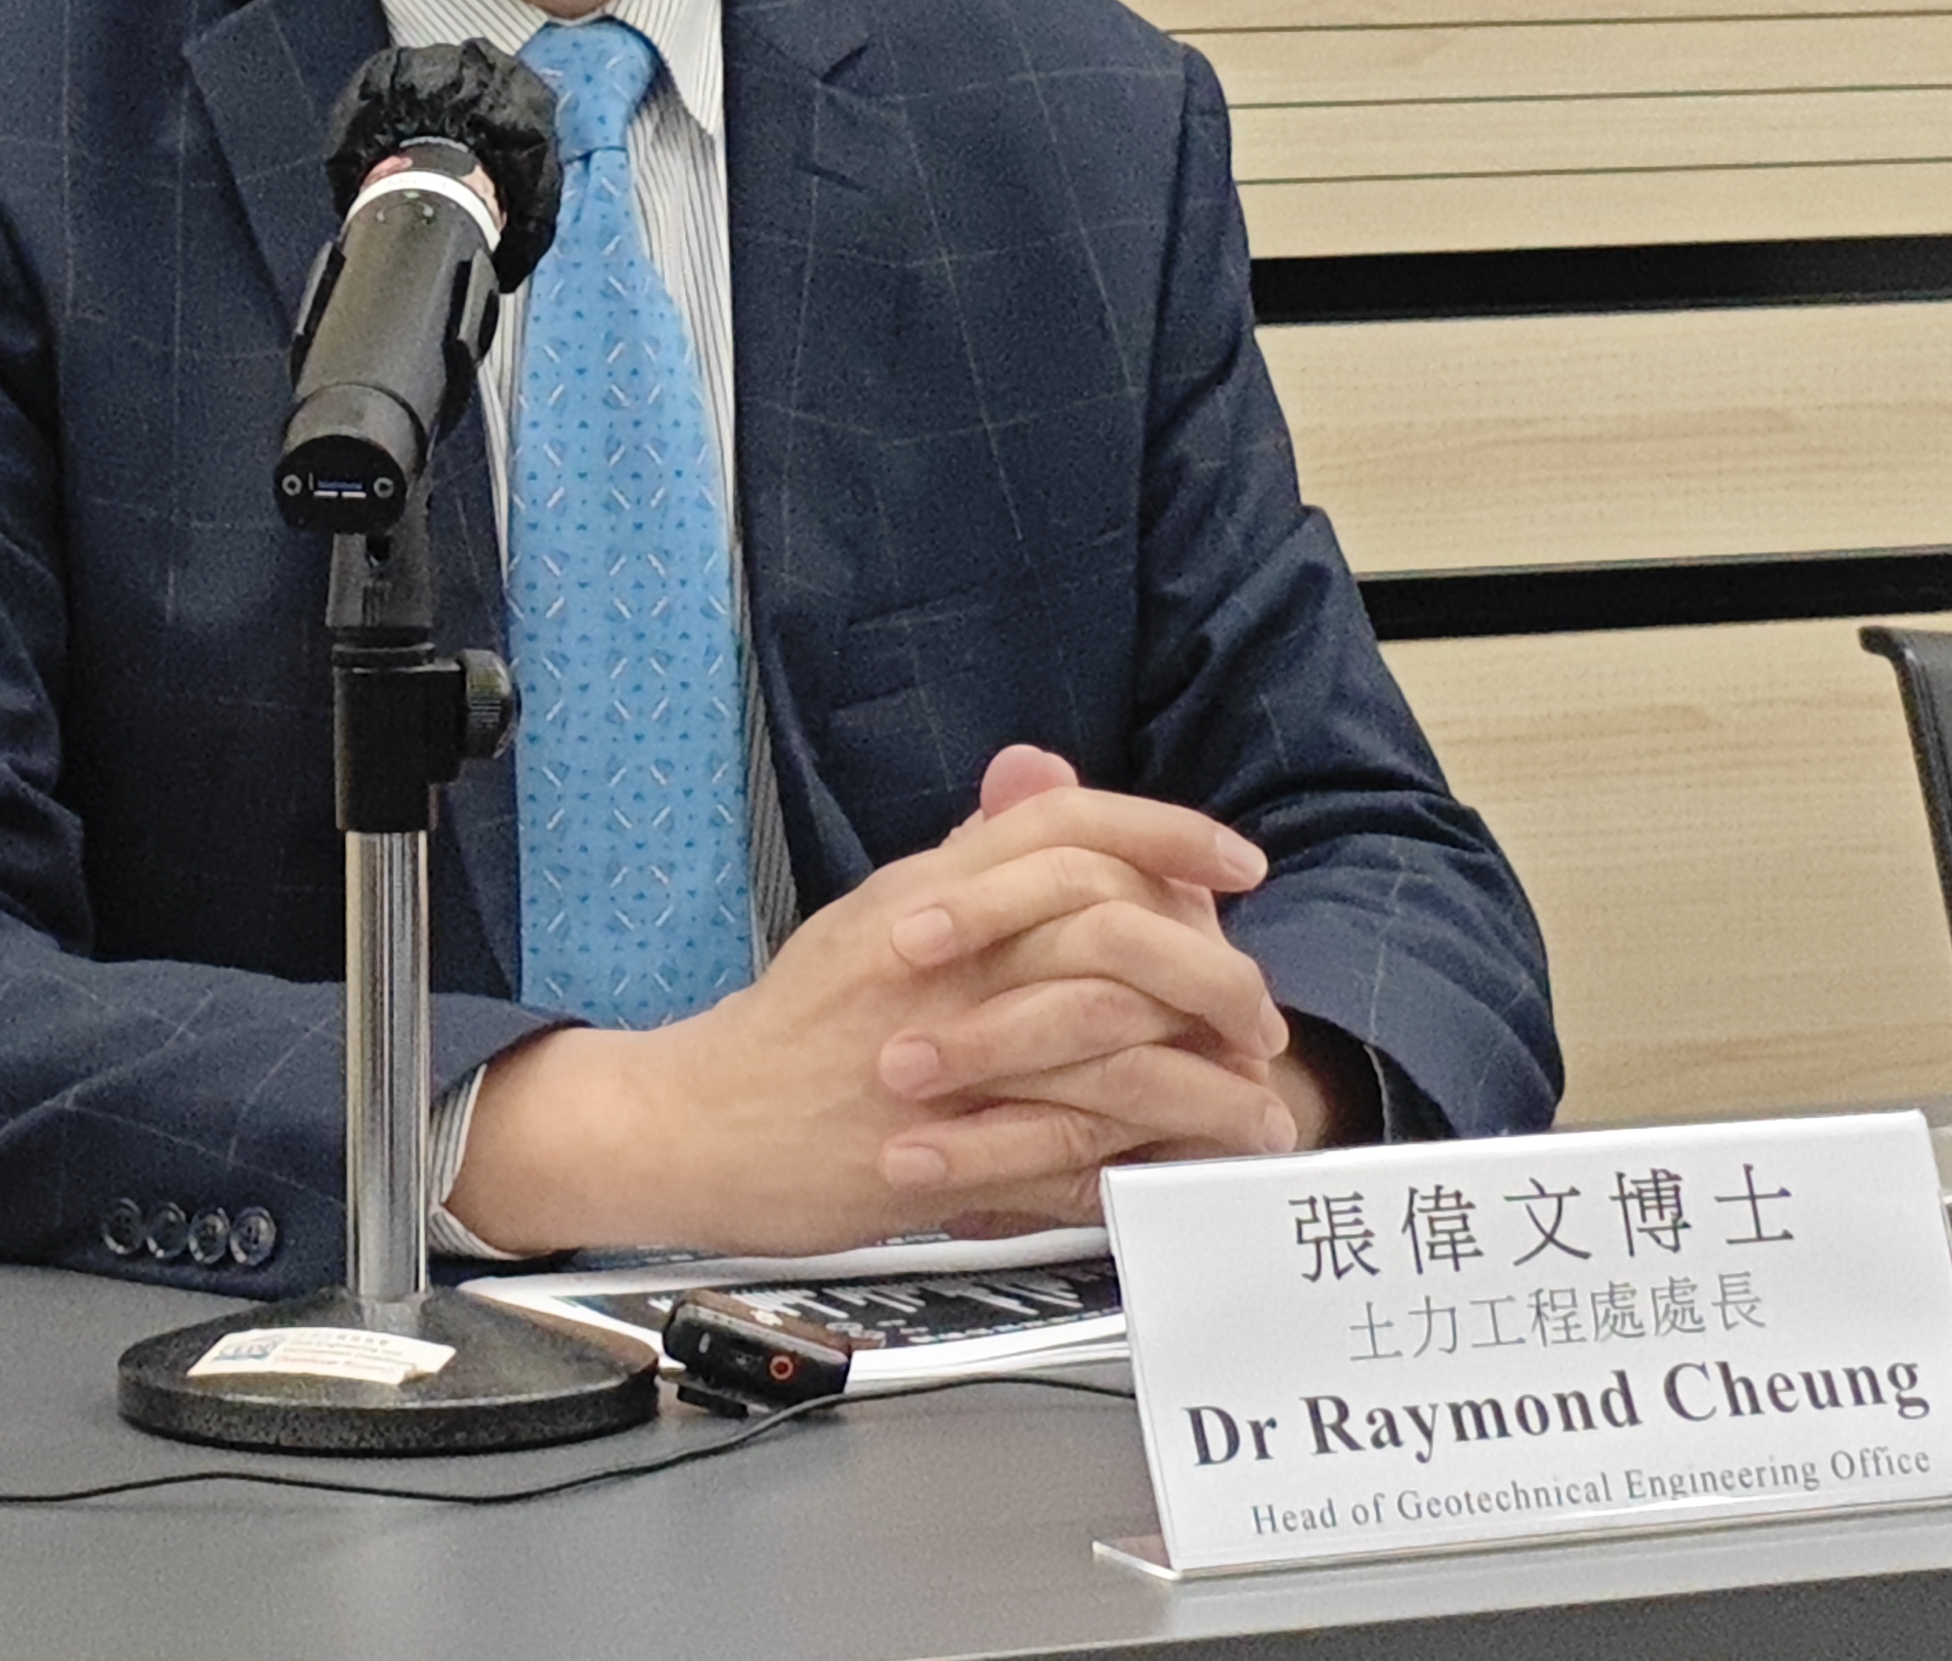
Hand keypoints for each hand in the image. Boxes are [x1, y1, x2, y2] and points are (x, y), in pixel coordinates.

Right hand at [447, 756, 1297, 1256]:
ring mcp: (942, 1055)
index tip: (1238, 864)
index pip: (1068, 824)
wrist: (695, 1126)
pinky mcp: (944, 1151)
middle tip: (1257, 1010)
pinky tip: (1189, 1169)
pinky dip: (1147, 1160)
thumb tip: (1041, 782)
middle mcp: (939, 959)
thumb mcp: (876, 914)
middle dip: (1212, 969)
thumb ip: (969, 857)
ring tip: (1255, 1104)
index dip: (1169, 835)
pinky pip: (1074, 1148)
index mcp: (927, 892)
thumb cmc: (791, 1032)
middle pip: (1111, 927)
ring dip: (1204, 1079)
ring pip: (1110, 1041)